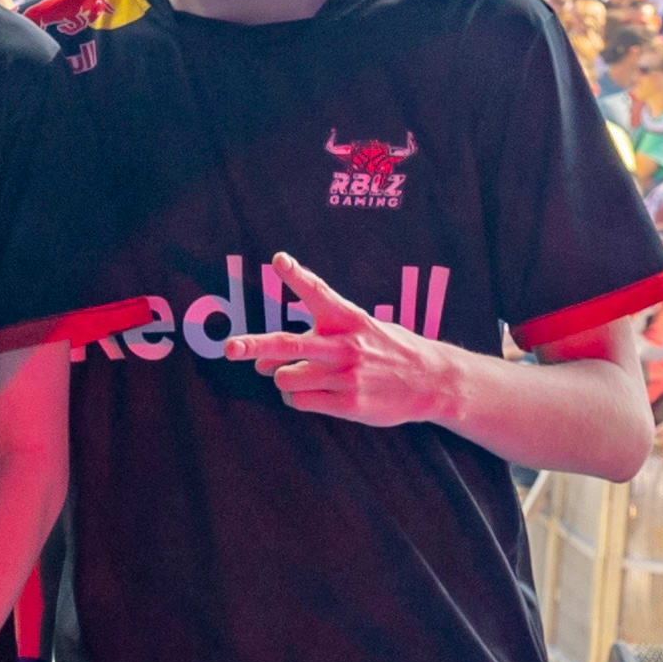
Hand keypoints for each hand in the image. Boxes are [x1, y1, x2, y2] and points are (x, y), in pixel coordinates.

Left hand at [226, 252, 461, 427]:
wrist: (432, 380)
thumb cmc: (386, 352)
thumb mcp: (360, 332)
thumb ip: (312, 342)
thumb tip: (261, 364)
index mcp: (350, 319)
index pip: (319, 293)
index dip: (298, 276)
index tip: (279, 259)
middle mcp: (346, 345)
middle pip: (290, 343)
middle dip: (255, 345)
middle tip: (230, 348)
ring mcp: (347, 375)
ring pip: (287, 377)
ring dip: (283, 378)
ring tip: (303, 377)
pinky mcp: (349, 402)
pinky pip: (300, 401)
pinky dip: (298, 398)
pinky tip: (317, 394)